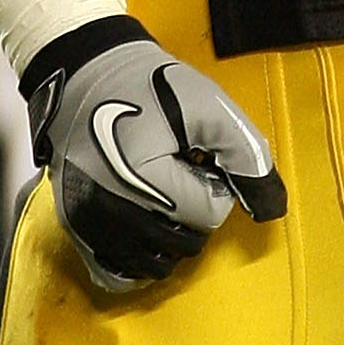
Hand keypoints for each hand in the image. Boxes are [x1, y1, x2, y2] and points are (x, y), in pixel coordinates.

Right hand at [22, 17, 285, 294]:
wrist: (85, 72)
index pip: (209, 213)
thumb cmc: (150, 85)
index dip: (214, 184)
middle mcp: (112, 210)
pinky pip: (114, 272)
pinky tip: (145, 234)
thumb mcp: (211, 107)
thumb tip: (270, 209)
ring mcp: (88, 222)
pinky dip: (137, 262)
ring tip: (161, 194)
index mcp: (144, 179)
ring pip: (154, 265)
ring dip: (170, 238)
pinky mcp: (74, 226)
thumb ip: (248, 156)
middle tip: (179, 173)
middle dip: (195, 213)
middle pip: (185, 243)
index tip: (197, 158)